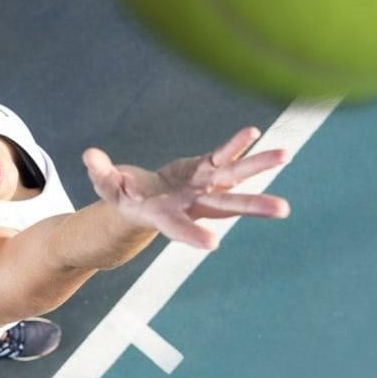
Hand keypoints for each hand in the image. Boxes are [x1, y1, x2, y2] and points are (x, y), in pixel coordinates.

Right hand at [82, 127, 290, 250]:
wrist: (144, 202)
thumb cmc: (122, 198)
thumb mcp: (106, 188)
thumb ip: (101, 174)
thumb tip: (89, 155)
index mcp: (164, 215)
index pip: (179, 227)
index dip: (192, 235)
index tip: (213, 244)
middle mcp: (191, 203)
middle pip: (225, 205)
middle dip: (253, 206)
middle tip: (284, 209)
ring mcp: (203, 186)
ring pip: (235, 177)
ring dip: (260, 166)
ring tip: (286, 154)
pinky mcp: (205, 169)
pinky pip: (225, 156)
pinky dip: (238, 145)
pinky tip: (256, 133)